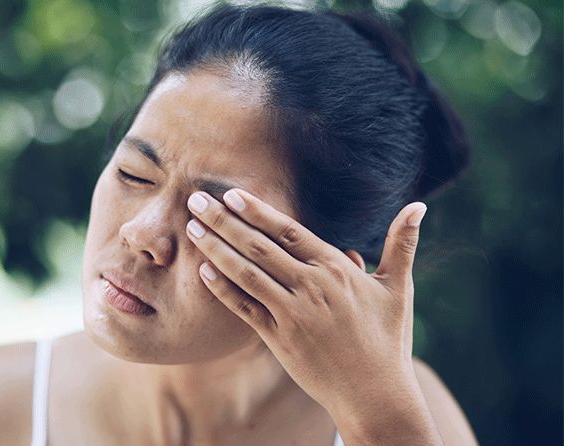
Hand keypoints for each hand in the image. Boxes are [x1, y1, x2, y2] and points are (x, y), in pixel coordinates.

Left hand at [185, 187, 427, 414]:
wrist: (375, 394)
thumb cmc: (387, 338)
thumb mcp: (398, 288)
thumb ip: (402, 244)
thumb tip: (420, 206)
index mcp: (336, 270)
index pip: (290, 232)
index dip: (258, 212)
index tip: (232, 194)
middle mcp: (311, 288)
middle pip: (259, 247)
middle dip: (224, 221)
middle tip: (196, 199)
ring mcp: (292, 315)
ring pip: (247, 275)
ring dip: (216, 249)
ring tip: (192, 229)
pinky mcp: (280, 340)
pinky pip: (246, 310)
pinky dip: (224, 290)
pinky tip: (204, 272)